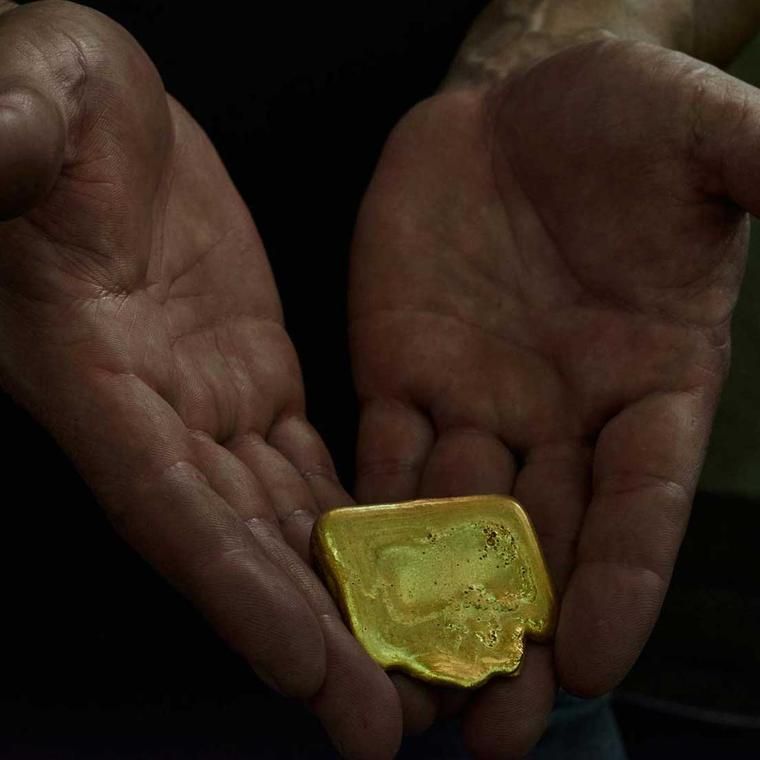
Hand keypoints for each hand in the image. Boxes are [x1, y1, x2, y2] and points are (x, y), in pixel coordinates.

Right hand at [0, 3, 400, 755]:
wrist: (108, 107)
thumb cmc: (52, 95)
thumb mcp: (31, 98)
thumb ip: (9, 141)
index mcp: (94, 373)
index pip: (170, 506)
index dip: (235, 591)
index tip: (309, 677)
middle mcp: (158, 412)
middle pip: (243, 545)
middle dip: (316, 637)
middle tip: (393, 729)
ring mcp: (215, 397)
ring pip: (288, 518)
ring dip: (348, 599)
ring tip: (421, 670)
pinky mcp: (258, 370)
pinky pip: (312, 461)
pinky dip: (355, 521)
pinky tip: (405, 567)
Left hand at [350, 38, 759, 756]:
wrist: (512, 103)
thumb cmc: (618, 116)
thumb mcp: (703, 139)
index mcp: (649, 382)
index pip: (641, 503)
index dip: (622, 580)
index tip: (590, 661)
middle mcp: (561, 413)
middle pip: (543, 543)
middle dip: (517, 634)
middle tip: (493, 733)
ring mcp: (474, 399)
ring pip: (453, 522)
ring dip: (431, 603)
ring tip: (410, 692)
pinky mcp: (400, 374)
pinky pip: (383, 462)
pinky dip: (367, 522)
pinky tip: (346, 584)